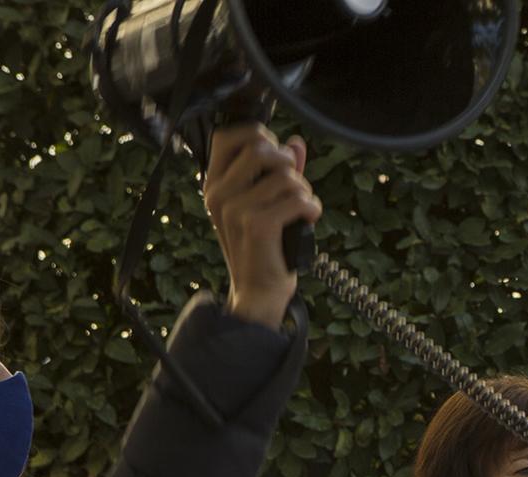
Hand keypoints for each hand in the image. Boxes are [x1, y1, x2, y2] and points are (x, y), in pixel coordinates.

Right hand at [205, 126, 321, 329]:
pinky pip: (297, 199)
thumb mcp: (264, 205)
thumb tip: (295, 143)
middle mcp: (219, 193)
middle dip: (288, 163)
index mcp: (215, 184)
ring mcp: (235, 208)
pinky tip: (308, 219)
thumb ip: (277, 173)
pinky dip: (312, 207)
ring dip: (304, 191)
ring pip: (286, 176)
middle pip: (260, 148)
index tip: (276, 155)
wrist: (257, 291)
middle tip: (294, 186)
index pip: (228, 136)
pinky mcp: (257, 224)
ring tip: (301, 210)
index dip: (258, 135)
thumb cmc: (263, 248)